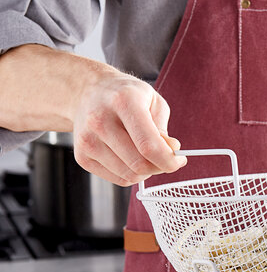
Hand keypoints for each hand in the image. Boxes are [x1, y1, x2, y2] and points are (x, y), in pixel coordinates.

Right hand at [72, 72, 186, 185]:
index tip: (179, 161)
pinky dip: (131, 174)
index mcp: (123, 102)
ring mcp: (87, 140)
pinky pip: (118, 179)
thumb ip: (163, 128)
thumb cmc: (125, 97)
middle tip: (164, 159)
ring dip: (146, 172)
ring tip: (146, 156)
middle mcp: (100, 120)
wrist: (88, 92)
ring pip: (129, 176)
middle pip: (139, 164)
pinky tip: (130, 158)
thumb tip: (172, 152)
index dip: (169, 160)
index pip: (149, 146)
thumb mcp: (152, 101)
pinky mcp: (82, 156)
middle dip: (159, 167)